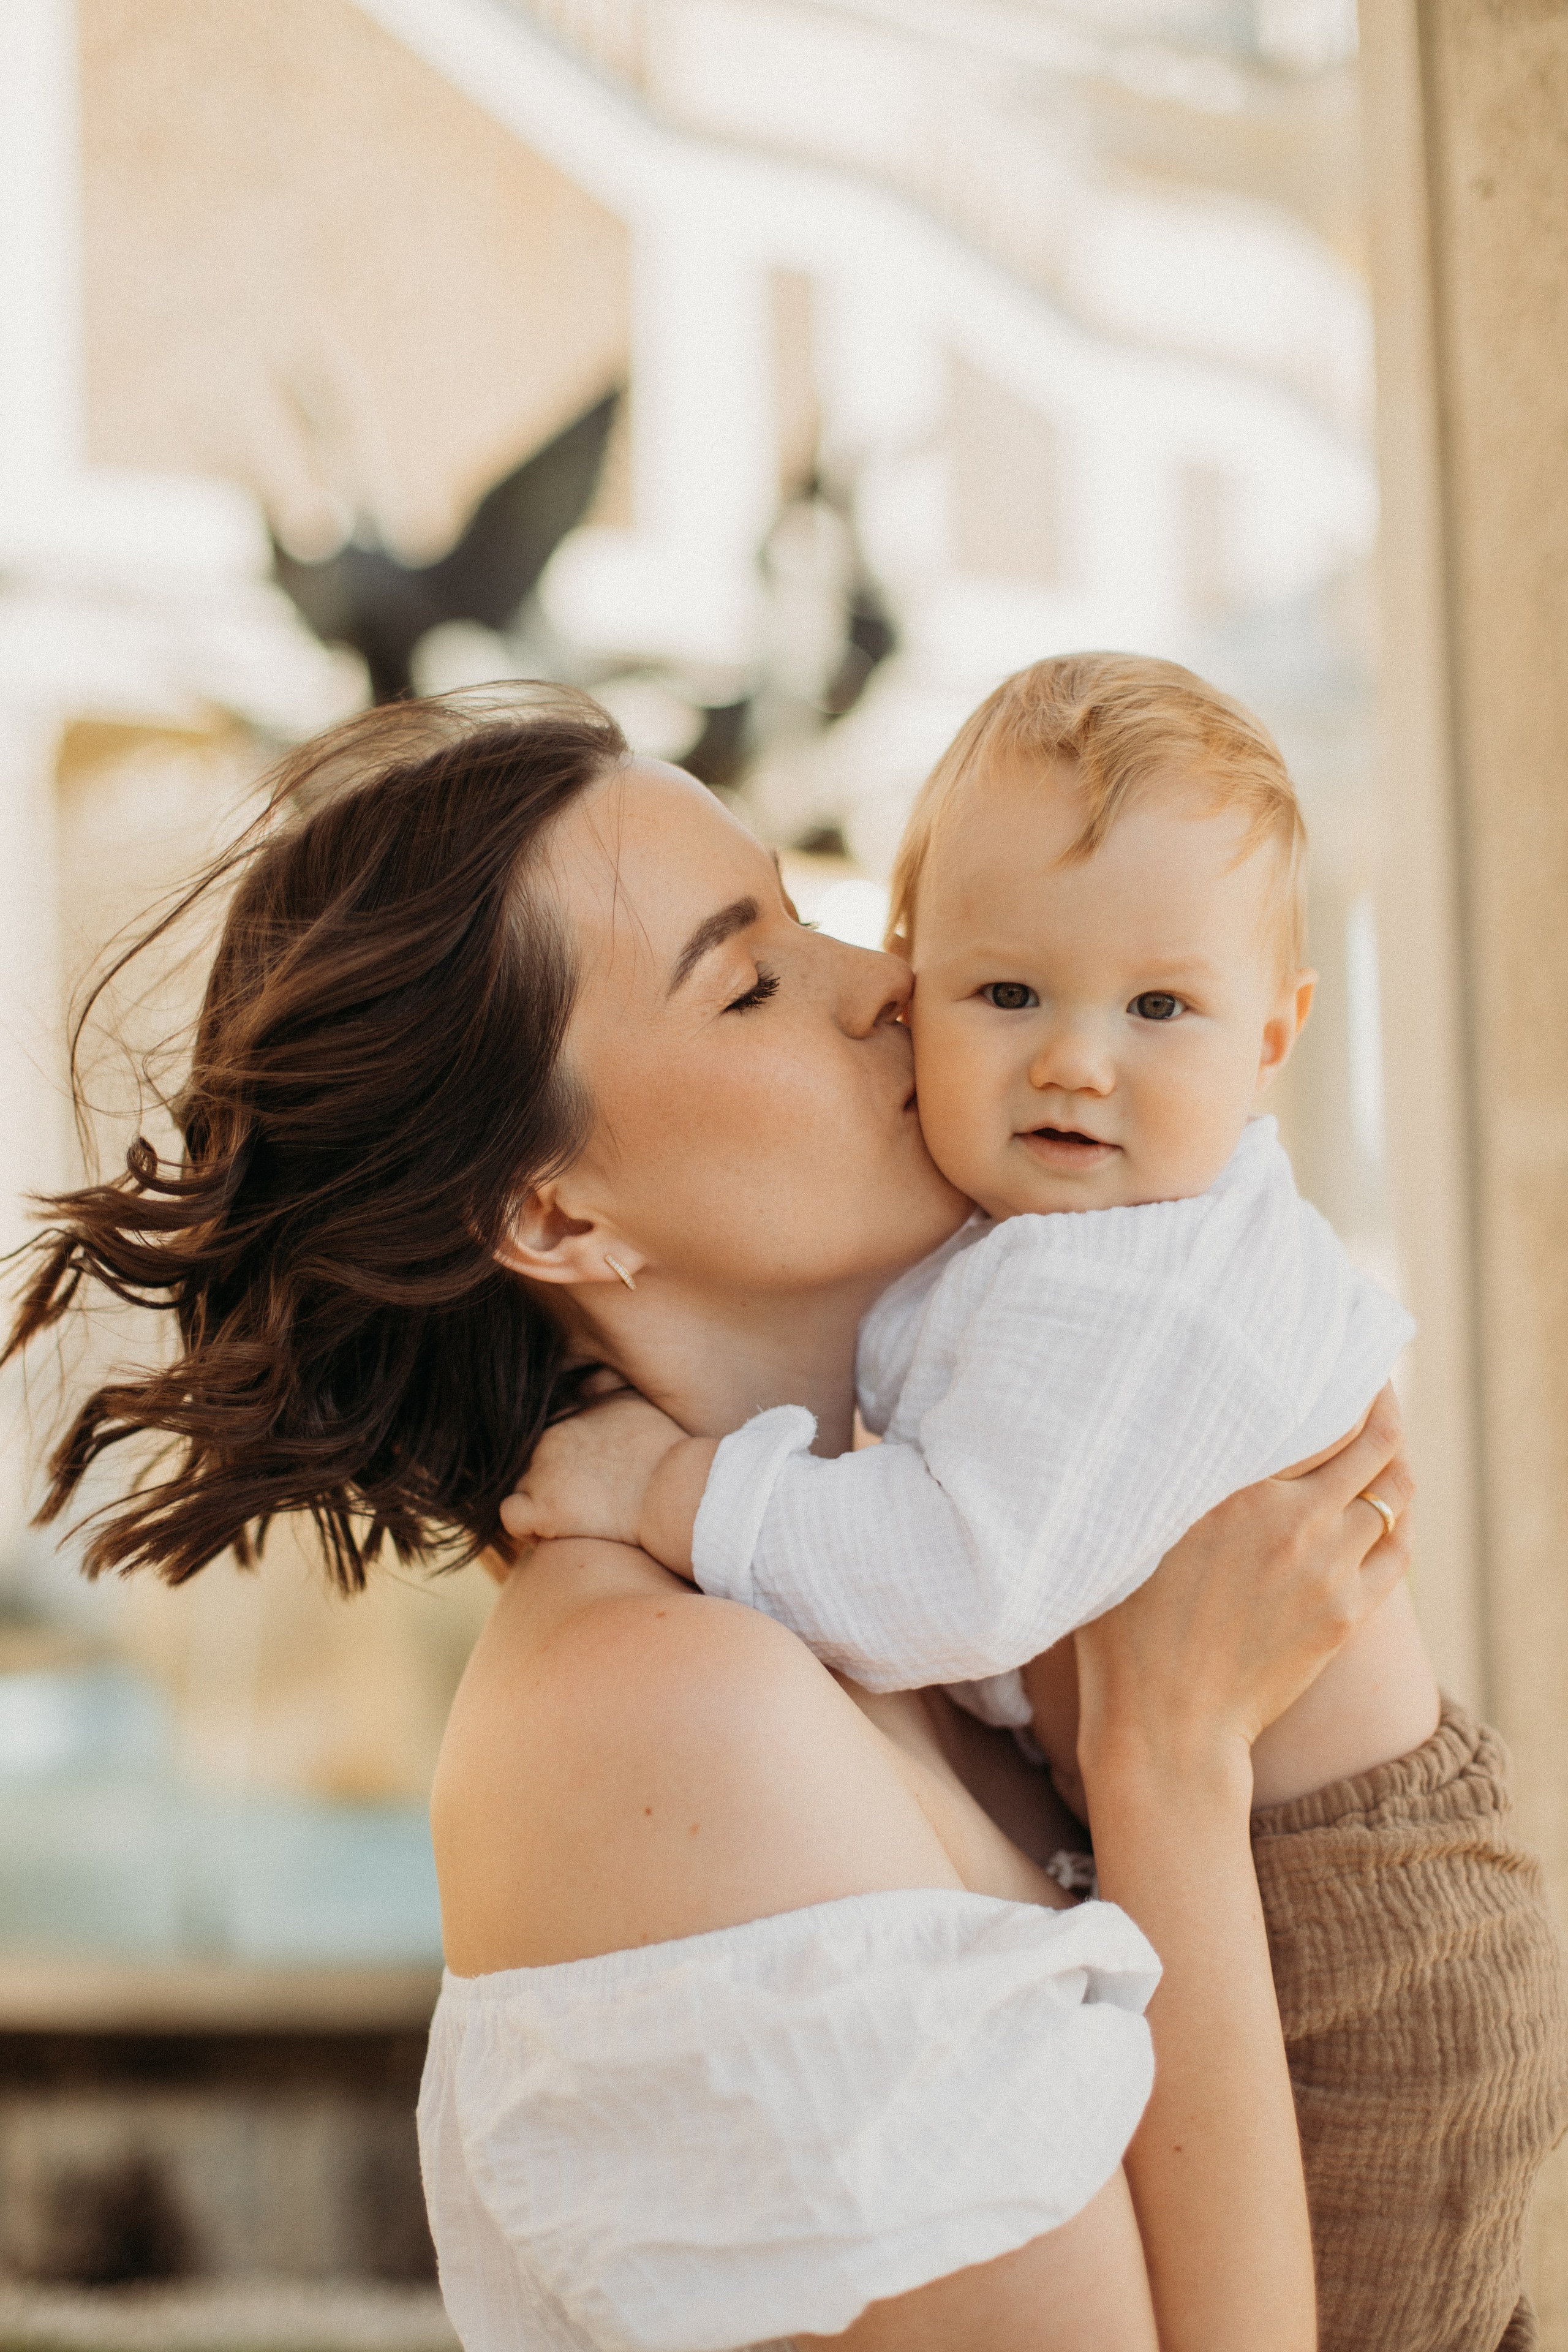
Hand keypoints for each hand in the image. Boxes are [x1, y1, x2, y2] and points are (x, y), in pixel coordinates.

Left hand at [500, 1391, 689, 1551]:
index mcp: (565, 1418)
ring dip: (537, 1500)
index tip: (584, 1474)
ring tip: (573, 1515)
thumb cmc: (663, 1450)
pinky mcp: (543, 1510)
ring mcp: (540, 1475)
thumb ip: (603, 1385)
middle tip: (582, 1497)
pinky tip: (552, 1529)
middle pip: (530, 1462)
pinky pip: (510, 1517)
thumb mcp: (633, 1400)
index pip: (544, 1439)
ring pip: (518, 1487)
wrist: (673, 1489)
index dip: (561, 1458)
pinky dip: (525, 1525)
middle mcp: (546, 1441)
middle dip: (550, 1479)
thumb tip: (587, 1379)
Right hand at [1074, 1383, 1413, 1796]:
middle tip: (1376, 1392)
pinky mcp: (1347, 1616)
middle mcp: (1293, 1522)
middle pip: (1374, 1446)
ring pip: (1393, 1498)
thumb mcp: (1131, 1536)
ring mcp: (1329, 1571)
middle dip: (1383, 1411)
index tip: (1328, 1364)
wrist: (1168, 1726)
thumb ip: (1163, 1478)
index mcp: (1236, 1492)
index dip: (1332, 1385)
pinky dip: (1400, 1523)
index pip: (1310, 1417)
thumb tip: (1162, 1424)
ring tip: (1384, 1449)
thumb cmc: (1126, 1631)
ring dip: (1393, 1468)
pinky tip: (1389, 1512)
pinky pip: (1400, 1552)